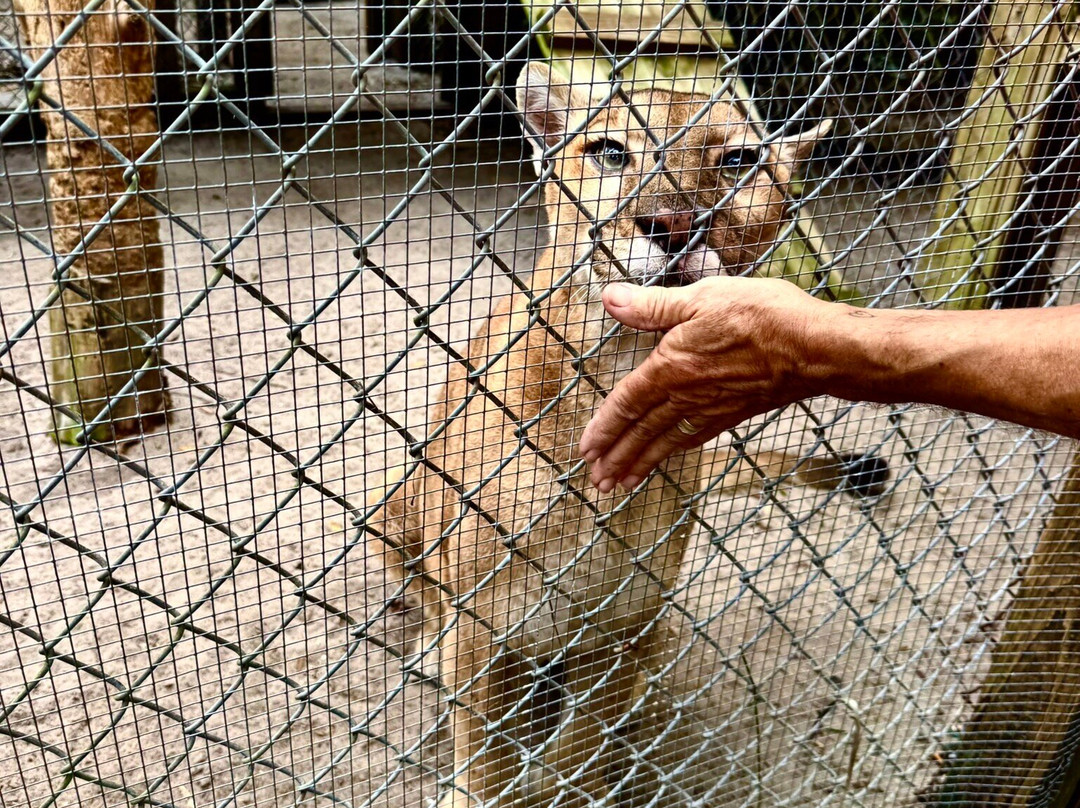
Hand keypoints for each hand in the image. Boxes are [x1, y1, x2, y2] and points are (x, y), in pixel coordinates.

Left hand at [579, 277, 833, 491]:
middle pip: (642, 432)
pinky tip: (671, 455)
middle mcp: (687, 395)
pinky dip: (676, 451)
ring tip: (621, 485)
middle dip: (616, 458)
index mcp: (671, 368)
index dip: (603, 428)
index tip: (586, 450)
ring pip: (666, 442)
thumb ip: (652, 305)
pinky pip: (696, 436)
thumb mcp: (700, 298)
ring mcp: (713, 408)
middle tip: (596, 481)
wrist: (814, 348)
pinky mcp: (736, 412)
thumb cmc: (761, 317)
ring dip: (640, 464)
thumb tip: (610, 298)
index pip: (626, 403)